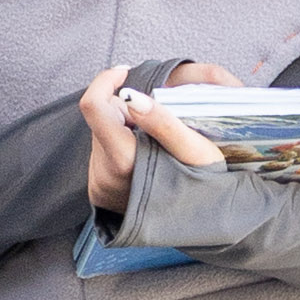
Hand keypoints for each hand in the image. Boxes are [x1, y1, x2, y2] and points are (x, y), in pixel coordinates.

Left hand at [82, 56, 230, 215]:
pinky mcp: (99, 192)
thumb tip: (129, 95)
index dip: (106, 81)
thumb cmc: (206, 187)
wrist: (201, 227)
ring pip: (102, 135)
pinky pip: (103, 154)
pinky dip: (123, 147)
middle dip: (124, 110)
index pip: (93, 106)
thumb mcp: (195, 149)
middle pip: (101, 120)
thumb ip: (162, 121)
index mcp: (124, 161)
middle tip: (156, 120)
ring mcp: (99, 186)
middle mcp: (103, 175)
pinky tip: (146, 159)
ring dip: (124, 129)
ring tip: (155, 143)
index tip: (125, 72)